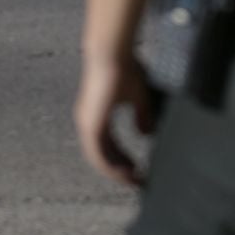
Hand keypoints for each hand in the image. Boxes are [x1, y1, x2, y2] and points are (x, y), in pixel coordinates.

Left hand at [75, 53, 155, 186]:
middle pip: (103, 155)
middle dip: (120, 170)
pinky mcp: (91, 124)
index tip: (138, 169)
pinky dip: (112, 166)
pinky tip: (126, 173)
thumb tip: (146, 134)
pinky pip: (99, 154)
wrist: (113, 53)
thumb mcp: (138, 96)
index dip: (123, 159)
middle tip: (138, 180)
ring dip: (117, 172)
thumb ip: (142, 115)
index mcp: (97, 114)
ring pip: (99, 158)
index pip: (108, 145)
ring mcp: (88, 123)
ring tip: (134, 180)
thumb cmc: (125, 67)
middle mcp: (88, 121)